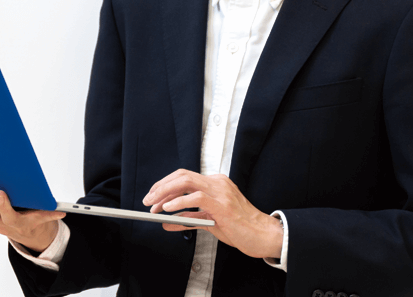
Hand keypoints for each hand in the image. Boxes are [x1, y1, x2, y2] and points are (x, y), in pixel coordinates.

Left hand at [142, 169, 282, 259]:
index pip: (184, 177)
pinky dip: (179, 202)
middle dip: (161, 186)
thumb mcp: (211, 221)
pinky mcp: (223, 204)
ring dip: (165, 193)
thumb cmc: (241, 228)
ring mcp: (220, 191)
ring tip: (154, 205)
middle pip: (182, 175)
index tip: (153, 197)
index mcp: (215, 183)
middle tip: (148, 200)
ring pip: (186, 181)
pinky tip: (168, 210)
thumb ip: (190, 219)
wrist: (264, 236)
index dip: (166, 185)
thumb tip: (168, 223)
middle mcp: (217, 182)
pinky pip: (196, 198)